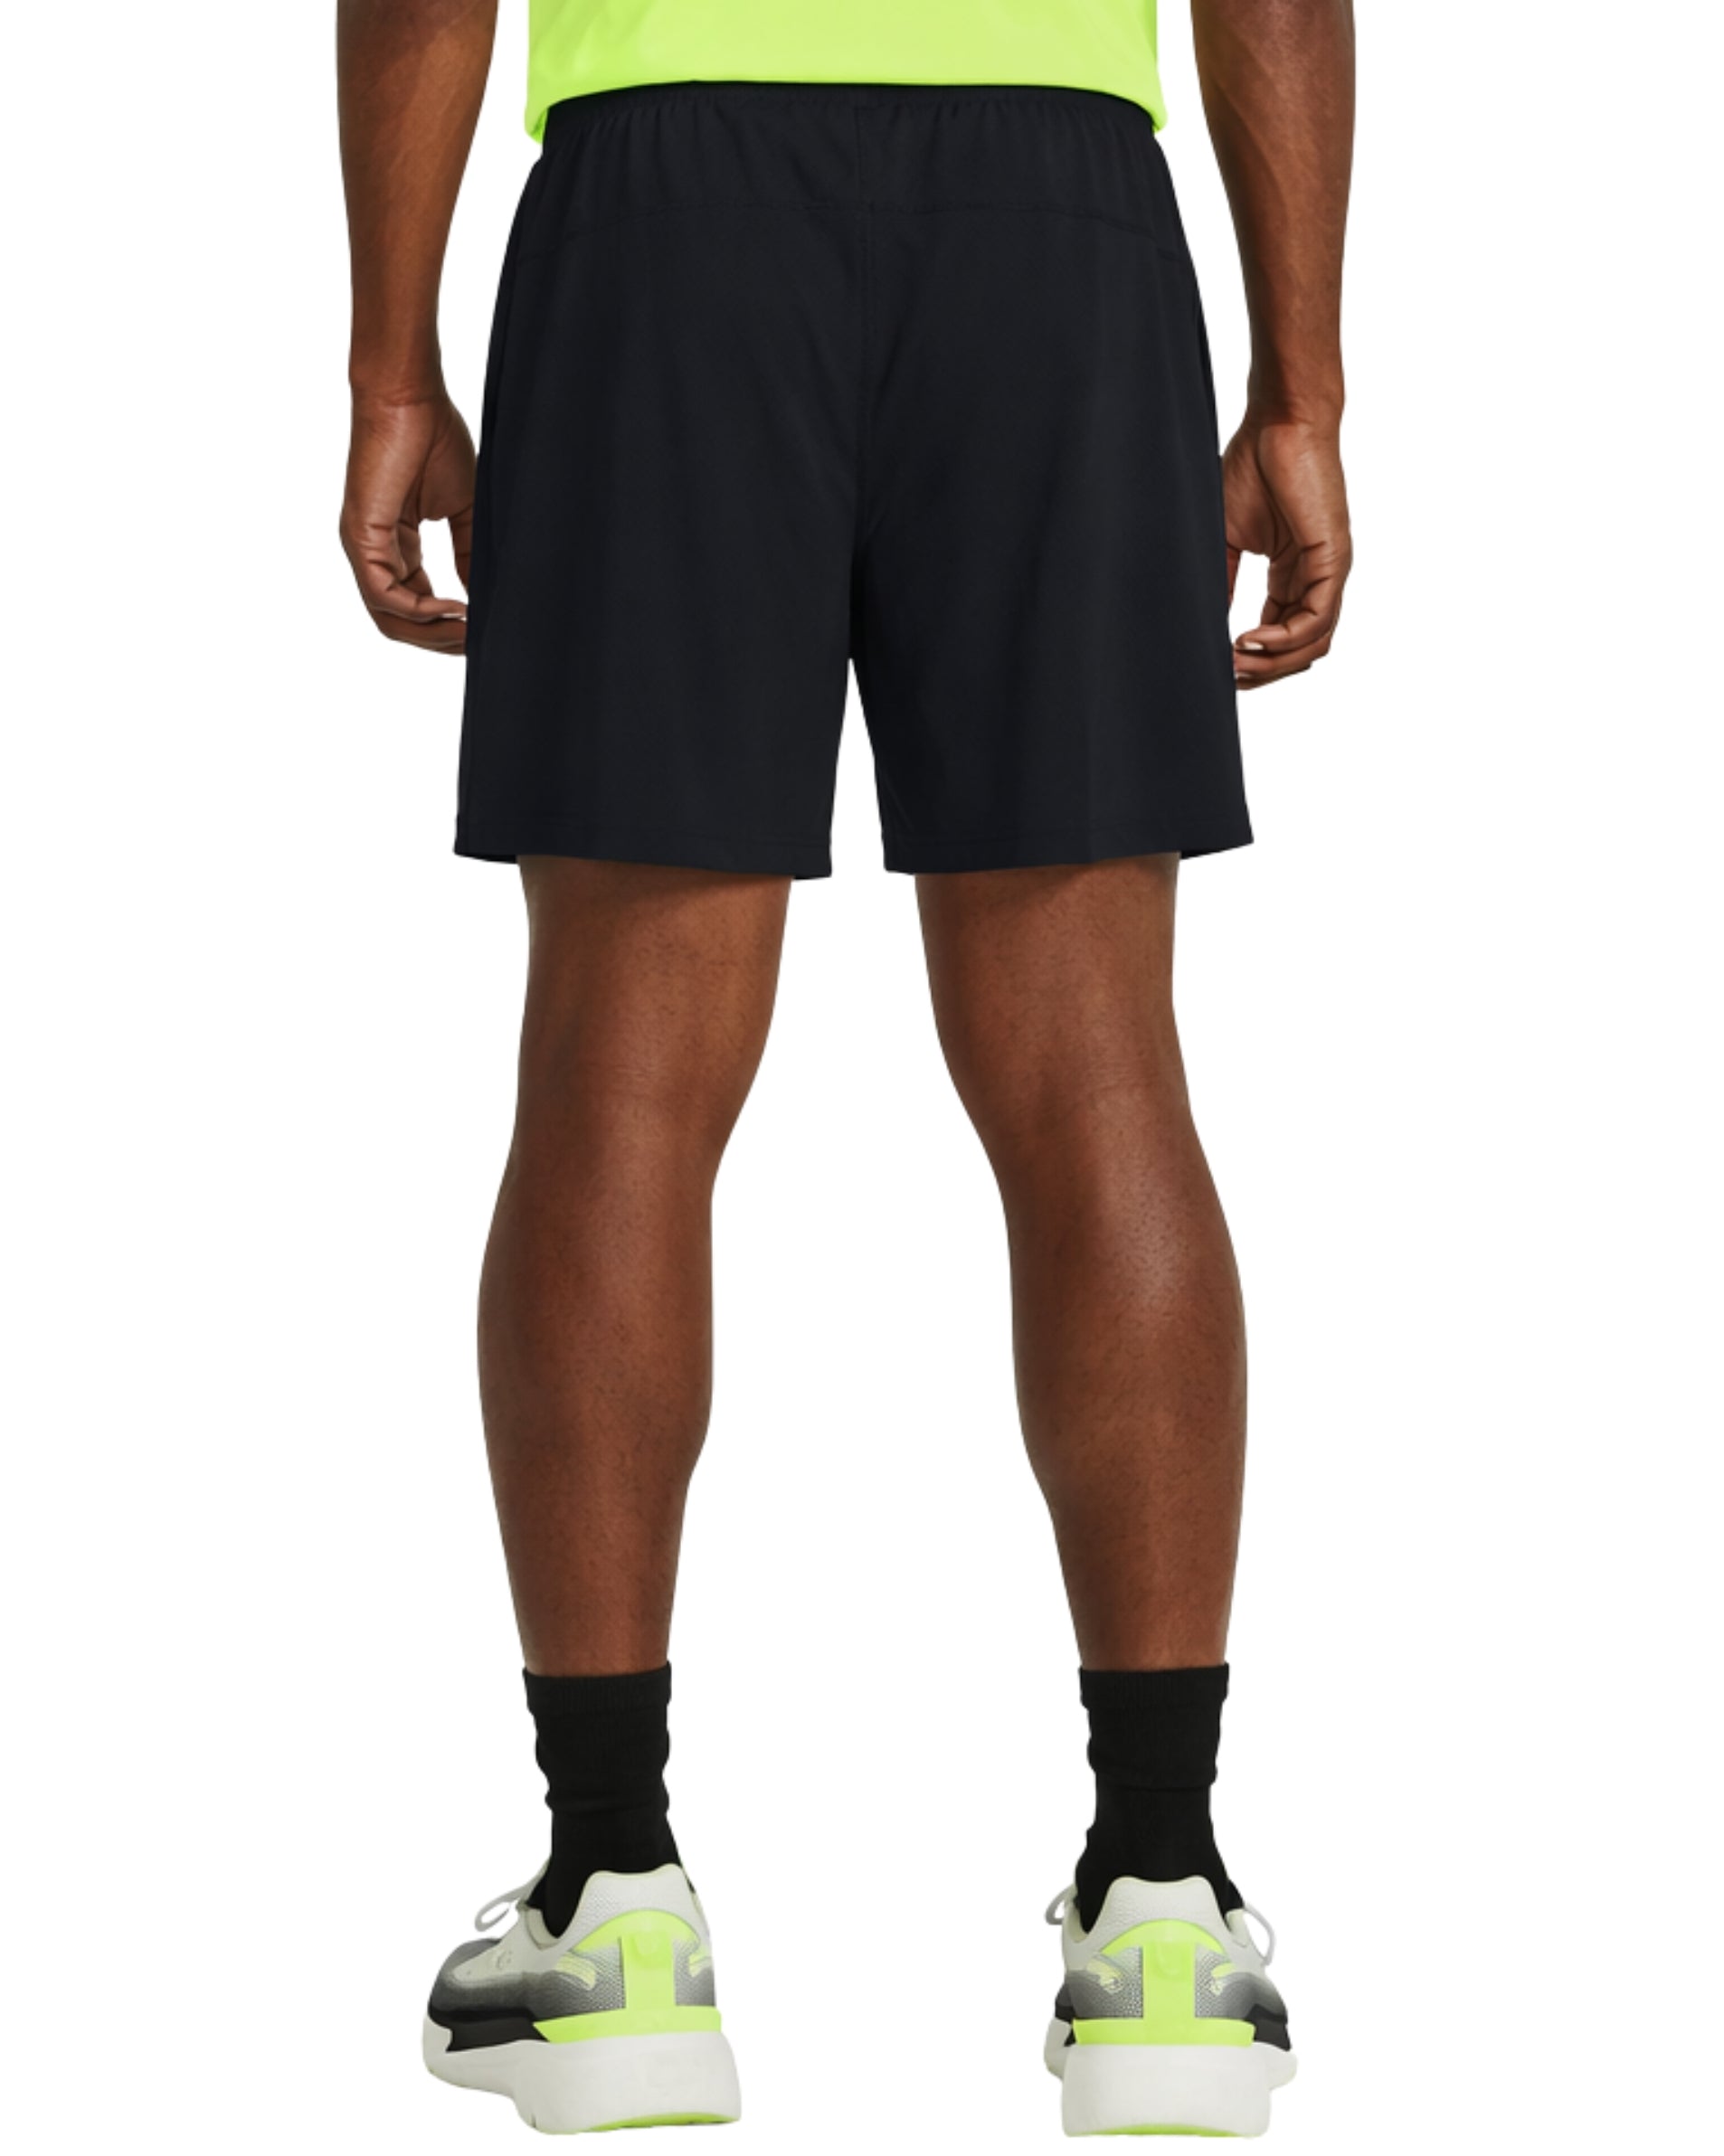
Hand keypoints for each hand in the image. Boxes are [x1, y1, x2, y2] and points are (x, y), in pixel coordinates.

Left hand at [340, 390, 476, 654]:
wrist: (409, 396)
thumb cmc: (432, 437)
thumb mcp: (461, 509)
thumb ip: (467, 553)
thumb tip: (481, 596)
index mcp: (394, 546)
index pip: (413, 606)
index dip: (446, 627)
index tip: (482, 631)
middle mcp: (372, 552)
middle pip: (397, 622)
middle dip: (438, 641)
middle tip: (477, 645)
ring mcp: (363, 546)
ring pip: (388, 617)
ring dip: (430, 634)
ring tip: (469, 632)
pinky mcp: (362, 536)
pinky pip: (385, 594)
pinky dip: (420, 610)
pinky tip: (455, 608)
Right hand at [1223, 418, 1351, 689]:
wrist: (1278, 423)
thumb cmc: (1251, 466)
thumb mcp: (1226, 537)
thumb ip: (1224, 582)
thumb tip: (1208, 623)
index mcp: (1291, 574)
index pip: (1280, 636)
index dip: (1252, 660)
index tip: (1219, 666)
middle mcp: (1315, 578)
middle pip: (1299, 651)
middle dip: (1262, 672)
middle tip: (1227, 675)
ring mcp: (1328, 572)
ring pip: (1312, 645)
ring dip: (1272, 664)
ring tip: (1235, 661)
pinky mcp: (1333, 560)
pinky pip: (1316, 620)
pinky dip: (1282, 640)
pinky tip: (1249, 641)